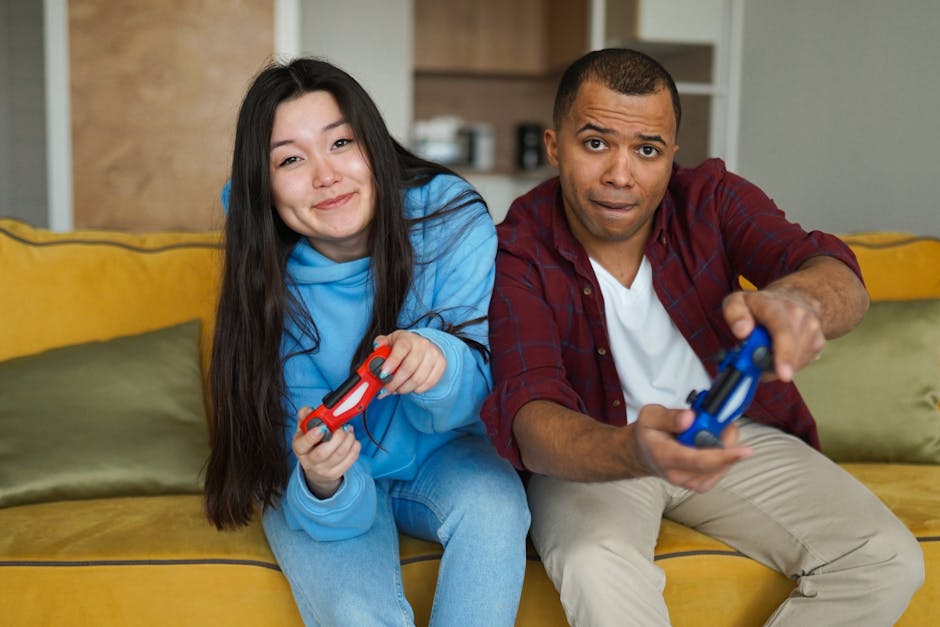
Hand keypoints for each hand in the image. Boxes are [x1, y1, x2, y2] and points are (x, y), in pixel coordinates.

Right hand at [292, 406, 360, 498]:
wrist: (315, 467)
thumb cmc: (311, 445)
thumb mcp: (304, 430)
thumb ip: (305, 417)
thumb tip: (308, 410)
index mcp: (299, 448)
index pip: (303, 444)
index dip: (312, 436)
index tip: (323, 427)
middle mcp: (309, 461)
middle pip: (323, 453)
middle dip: (336, 437)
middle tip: (341, 428)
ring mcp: (323, 470)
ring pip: (339, 455)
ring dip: (348, 440)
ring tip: (349, 431)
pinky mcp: (336, 473)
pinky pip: (349, 460)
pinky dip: (354, 448)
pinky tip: (353, 440)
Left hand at [372, 330, 445, 396]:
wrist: (426, 345)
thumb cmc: (405, 345)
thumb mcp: (391, 341)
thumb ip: (381, 343)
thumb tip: (377, 347)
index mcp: (408, 339)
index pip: (401, 350)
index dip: (391, 363)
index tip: (382, 375)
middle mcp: (422, 345)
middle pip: (408, 369)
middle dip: (394, 383)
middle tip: (386, 389)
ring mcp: (433, 355)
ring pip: (418, 379)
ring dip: (404, 389)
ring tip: (396, 390)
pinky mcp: (441, 365)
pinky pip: (428, 383)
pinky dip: (416, 390)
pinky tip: (409, 388)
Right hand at [630, 404, 752, 492]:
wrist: (643, 454)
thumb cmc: (648, 433)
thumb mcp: (650, 416)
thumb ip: (669, 417)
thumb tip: (690, 419)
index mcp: (664, 456)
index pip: (699, 461)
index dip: (725, 456)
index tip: (746, 450)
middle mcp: (678, 475)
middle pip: (715, 464)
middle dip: (725, 440)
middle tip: (718, 419)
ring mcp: (690, 483)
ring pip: (721, 467)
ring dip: (725, 446)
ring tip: (711, 429)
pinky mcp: (699, 484)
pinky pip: (721, 470)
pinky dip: (724, 454)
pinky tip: (714, 442)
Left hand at [722, 288, 824, 381]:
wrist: (794, 298)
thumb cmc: (761, 305)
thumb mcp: (737, 302)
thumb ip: (734, 313)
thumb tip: (742, 331)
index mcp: (776, 306)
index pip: (783, 330)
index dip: (784, 353)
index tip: (783, 374)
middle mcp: (799, 315)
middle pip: (792, 350)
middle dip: (776, 366)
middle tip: (760, 372)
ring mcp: (813, 329)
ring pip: (796, 361)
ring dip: (778, 365)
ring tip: (766, 352)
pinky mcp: (819, 342)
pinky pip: (802, 363)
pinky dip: (788, 364)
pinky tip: (780, 353)